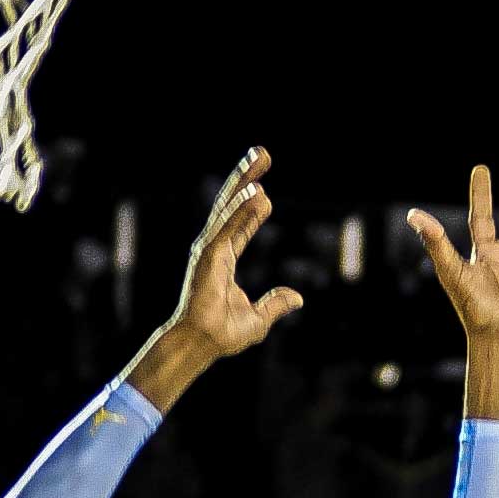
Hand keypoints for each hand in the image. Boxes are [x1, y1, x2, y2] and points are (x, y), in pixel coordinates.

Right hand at [168, 147, 302, 357]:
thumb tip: (297, 298)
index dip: (254, 206)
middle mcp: (215, 248)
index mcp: (224, 259)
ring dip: (245, 181)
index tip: (264, 188)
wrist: (201, 344)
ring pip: (229, 207)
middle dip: (247, 177)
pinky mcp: (209, 255)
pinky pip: (229, 226)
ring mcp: (210, 249)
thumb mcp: (258, 319)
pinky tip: (256, 191)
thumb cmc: (222, 334)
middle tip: (261, 153)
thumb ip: (275, 304)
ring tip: (259, 158)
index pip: (243, 224)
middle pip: (233, 205)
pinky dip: (241, 208)